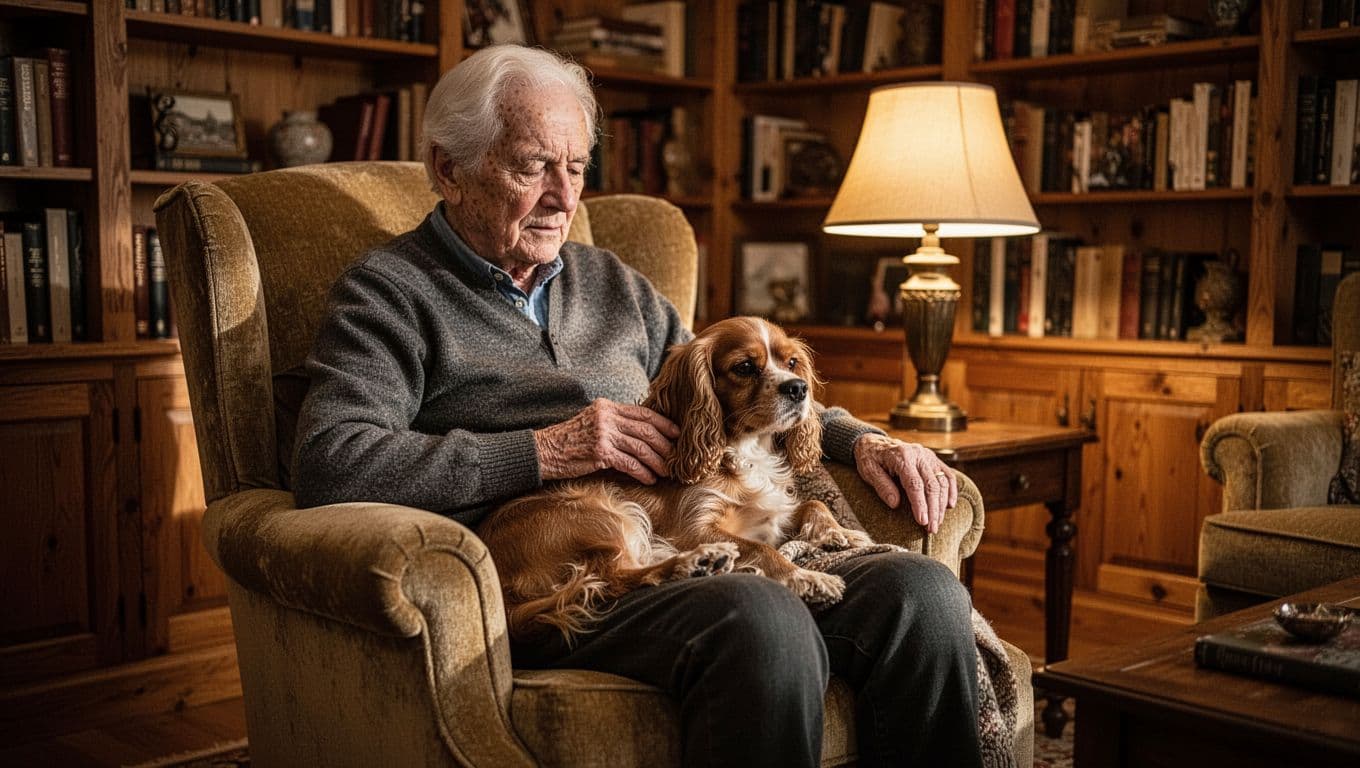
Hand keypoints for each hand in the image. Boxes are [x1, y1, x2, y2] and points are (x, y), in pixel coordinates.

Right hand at [534, 398, 679, 483]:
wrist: (544, 451)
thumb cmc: (569, 440)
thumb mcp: (592, 422)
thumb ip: (614, 423)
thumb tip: (642, 434)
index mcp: (607, 406)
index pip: (643, 412)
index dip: (663, 423)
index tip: (677, 433)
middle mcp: (607, 417)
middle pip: (646, 429)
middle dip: (665, 444)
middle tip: (677, 456)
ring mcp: (603, 434)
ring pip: (641, 447)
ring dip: (657, 461)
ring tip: (667, 471)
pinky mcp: (599, 452)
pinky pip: (629, 462)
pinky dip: (642, 472)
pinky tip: (649, 479)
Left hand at [852, 433, 957, 533]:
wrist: (874, 442)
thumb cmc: (870, 458)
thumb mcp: (868, 471)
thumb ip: (882, 486)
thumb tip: (895, 504)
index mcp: (902, 456)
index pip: (914, 484)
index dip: (920, 504)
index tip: (922, 521)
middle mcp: (918, 454)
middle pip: (931, 485)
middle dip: (933, 509)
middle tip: (931, 529)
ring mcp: (928, 455)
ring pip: (942, 481)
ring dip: (941, 504)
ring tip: (937, 523)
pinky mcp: (933, 459)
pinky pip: (947, 474)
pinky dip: (951, 490)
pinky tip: (950, 506)